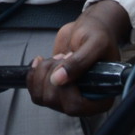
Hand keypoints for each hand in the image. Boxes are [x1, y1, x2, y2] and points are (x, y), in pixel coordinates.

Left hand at [28, 0, 130, 115]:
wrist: (88, 28)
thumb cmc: (98, 35)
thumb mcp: (95, 44)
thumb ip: (79, 62)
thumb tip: (57, 80)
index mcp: (101, 97)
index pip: (77, 106)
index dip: (66, 88)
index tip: (68, 63)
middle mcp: (83, 101)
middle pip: (54, 101)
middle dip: (52, 73)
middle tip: (65, 56)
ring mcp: (67, 97)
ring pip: (41, 97)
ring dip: (42, 73)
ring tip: (57, 58)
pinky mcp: (54, 89)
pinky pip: (35, 91)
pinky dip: (33, 74)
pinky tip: (41, 62)